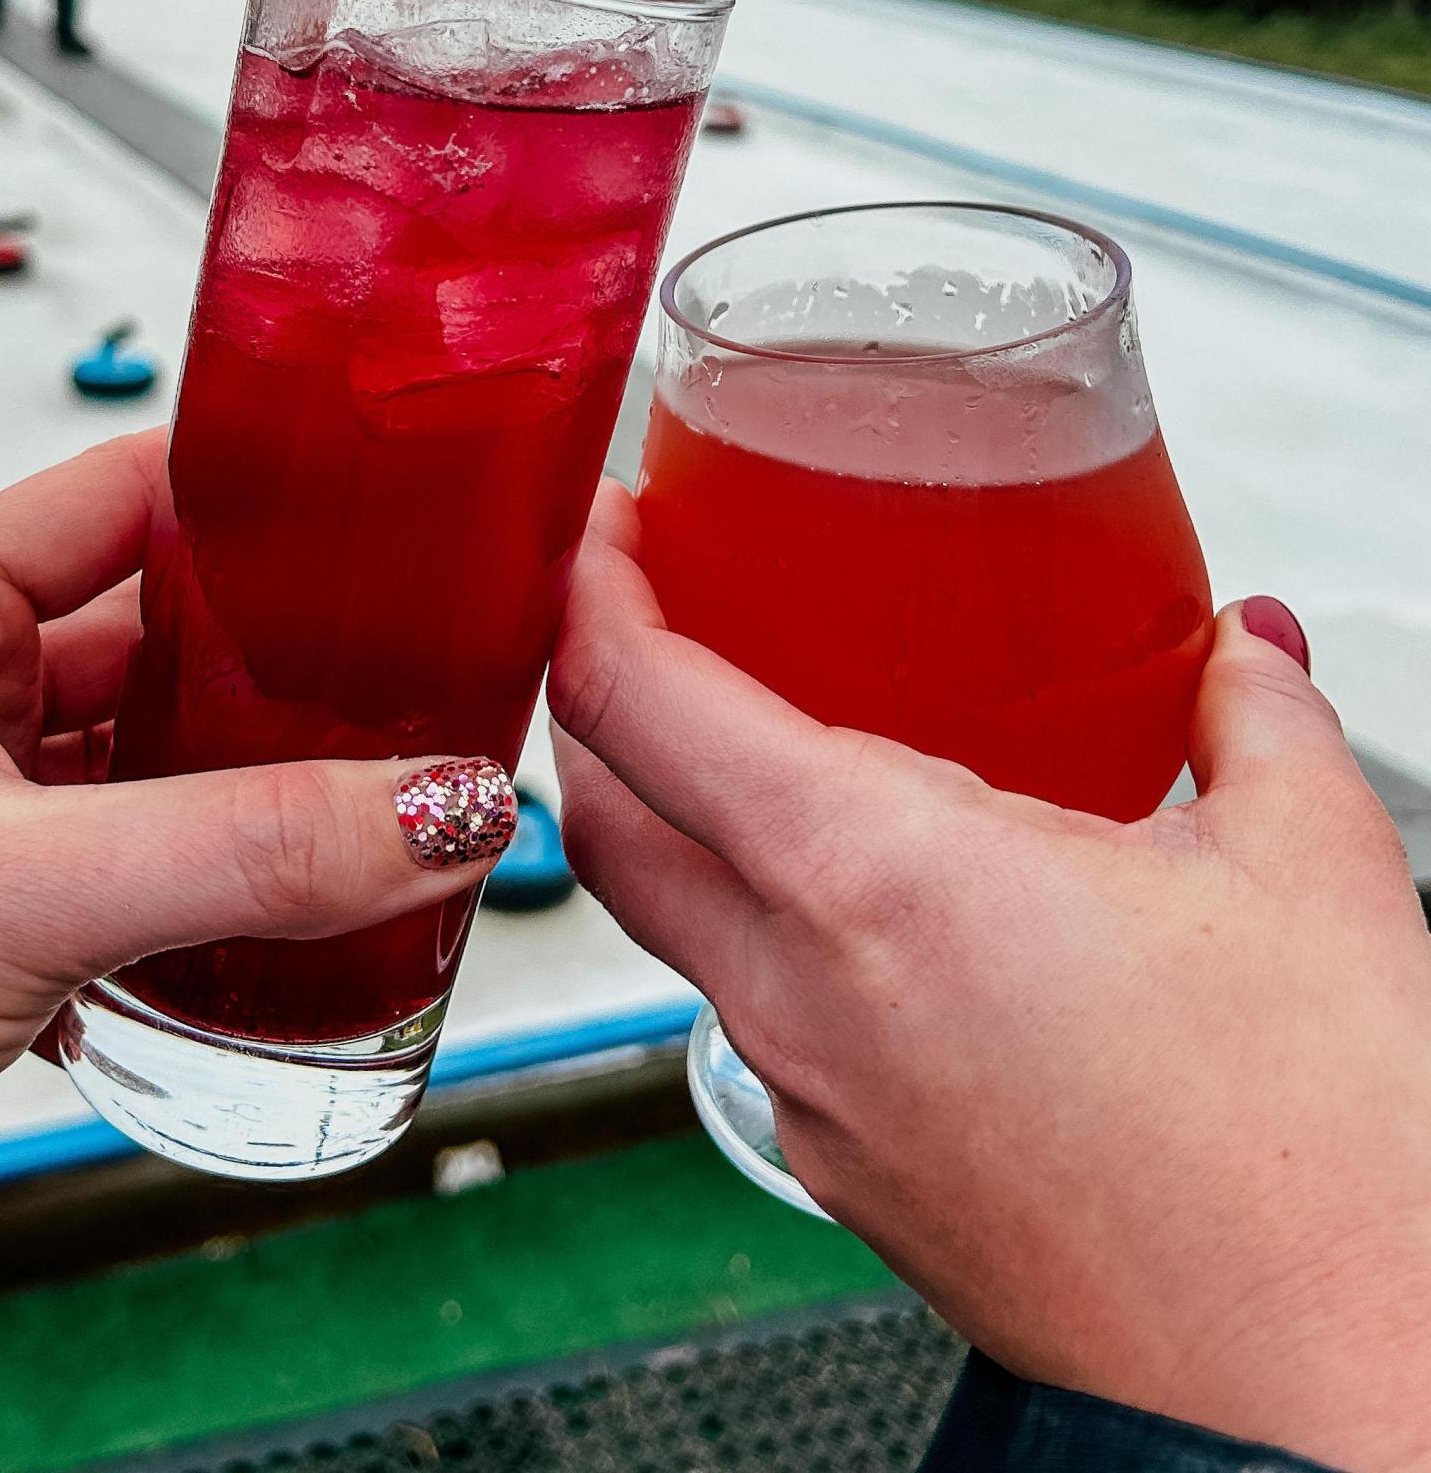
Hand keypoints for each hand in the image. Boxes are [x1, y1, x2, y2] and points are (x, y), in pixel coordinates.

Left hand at [0, 434, 511, 1328]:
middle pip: (153, 638)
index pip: (112, 498)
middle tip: (407, 673)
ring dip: (250, 788)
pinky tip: (287, 910)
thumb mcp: (19, 884)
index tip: (366, 505)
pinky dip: (212, 885)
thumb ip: (245, 845)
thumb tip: (430, 811)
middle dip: (275, 665)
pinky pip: (137, 865)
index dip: (241, 495)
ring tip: (375, 790)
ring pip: (153, 763)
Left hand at [551, 486, 1430, 1472]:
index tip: (598, 529)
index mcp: (878, 876)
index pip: (635, 701)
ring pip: (661, 914)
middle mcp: (800, 988)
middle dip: (590, 695)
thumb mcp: (1313, 869)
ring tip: (746, 733)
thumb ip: (1256, 712)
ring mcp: (806, 1093)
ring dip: (662, 812)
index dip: (585, 591)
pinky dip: (749, 921)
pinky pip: (745, 1008)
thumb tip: (1247, 642)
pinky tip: (857, 897)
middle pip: (598, 813)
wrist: (1328, 1399)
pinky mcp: (841, 1169)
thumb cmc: (1318, 1168)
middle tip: (641, 609)